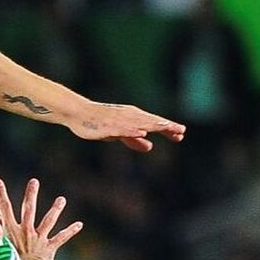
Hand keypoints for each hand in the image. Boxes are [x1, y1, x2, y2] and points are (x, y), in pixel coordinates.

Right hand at [0, 178, 81, 259]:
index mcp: (8, 233)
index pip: (1, 210)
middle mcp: (24, 233)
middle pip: (28, 209)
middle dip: (31, 194)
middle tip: (34, 181)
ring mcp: (37, 240)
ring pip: (48, 221)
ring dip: (55, 209)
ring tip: (61, 199)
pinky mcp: (48, 250)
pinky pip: (60, 239)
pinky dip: (70, 231)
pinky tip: (79, 224)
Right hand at [68, 101, 186, 151]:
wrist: (78, 113)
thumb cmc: (99, 122)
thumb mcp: (119, 134)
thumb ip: (134, 139)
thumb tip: (150, 146)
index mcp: (132, 118)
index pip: (153, 123)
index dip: (168, 129)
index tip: (182, 134)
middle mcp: (128, 116)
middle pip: (150, 122)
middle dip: (166, 126)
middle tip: (181, 131)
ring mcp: (118, 120)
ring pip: (139, 123)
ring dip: (152, 126)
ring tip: (166, 128)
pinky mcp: (108, 125)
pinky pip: (122, 129)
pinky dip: (132, 130)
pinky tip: (141, 132)